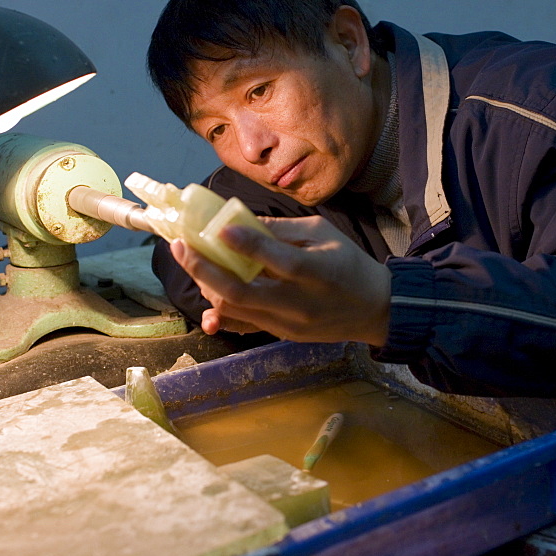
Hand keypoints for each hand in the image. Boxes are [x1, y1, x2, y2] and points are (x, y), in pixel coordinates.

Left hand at [169, 215, 389, 344]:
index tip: (218, 229)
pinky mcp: (282, 334)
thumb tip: (240, 221)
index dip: (246, 245)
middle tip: (181, 247)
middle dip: (204, 269)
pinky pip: (243, 323)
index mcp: (317, 271)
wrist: (375, 310)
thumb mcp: (324, 234)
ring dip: (206, 286)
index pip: (277, 260)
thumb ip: (282, 230)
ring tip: (191, 260)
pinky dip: (221, 308)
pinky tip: (206, 292)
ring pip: (235, 310)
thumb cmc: (349, 263)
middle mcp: (299, 302)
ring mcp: (288, 323)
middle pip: (241, 291)